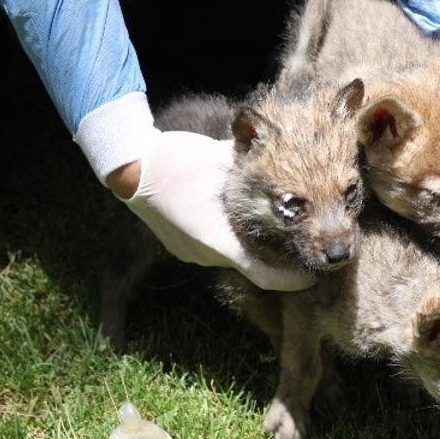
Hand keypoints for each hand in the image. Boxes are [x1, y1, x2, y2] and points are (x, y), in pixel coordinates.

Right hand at [107, 131, 313, 291]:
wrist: (127, 166)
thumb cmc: (174, 162)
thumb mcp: (219, 159)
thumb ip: (252, 166)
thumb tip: (280, 157)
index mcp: (218, 240)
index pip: (263, 275)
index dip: (291, 280)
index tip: (312, 276)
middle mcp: (204, 254)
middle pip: (249, 263)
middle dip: (273, 257)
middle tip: (297, 243)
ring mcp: (189, 252)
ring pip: (230, 255)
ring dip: (249, 247)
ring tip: (270, 229)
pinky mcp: (179, 245)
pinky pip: (213, 248)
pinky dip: (229, 240)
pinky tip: (235, 220)